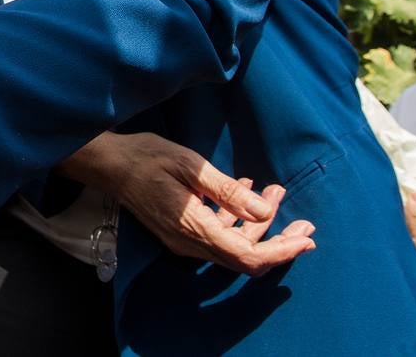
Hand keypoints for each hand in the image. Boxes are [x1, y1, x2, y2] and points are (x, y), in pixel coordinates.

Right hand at [64, 132, 315, 275]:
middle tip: (304, 221)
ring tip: (273, 191)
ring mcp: (183, 241)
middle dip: (279, 241)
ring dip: (260, 226)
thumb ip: (227, 191)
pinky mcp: (180, 233)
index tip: (307, 237)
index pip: (247, 255)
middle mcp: (190, 243)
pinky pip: (219, 238)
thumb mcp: (190, 166)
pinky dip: (239, 222)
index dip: (281, 251)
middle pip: (245, 258)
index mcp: (194, 228)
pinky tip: (246, 192)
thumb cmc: (147, 158)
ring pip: (233, 248)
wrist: (109, 165)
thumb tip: (263, 211)